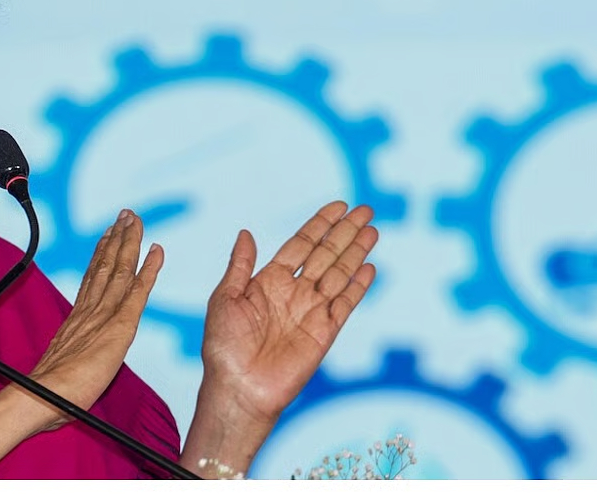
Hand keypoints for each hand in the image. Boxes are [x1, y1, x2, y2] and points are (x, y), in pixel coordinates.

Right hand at [27, 210, 162, 429]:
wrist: (44, 394)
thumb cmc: (50, 390)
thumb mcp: (60, 365)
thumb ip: (68, 354)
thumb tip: (68, 361)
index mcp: (77, 316)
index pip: (93, 277)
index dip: (101, 253)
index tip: (108, 233)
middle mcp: (90, 309)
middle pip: (106, 264)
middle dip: (117, 237)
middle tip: (126, 214)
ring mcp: (104, 314)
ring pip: (120, 268)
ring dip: (130, 242)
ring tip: (135, 220)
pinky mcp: (119, 325)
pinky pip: (138, 290)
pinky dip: (149, 268)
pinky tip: (157, 250)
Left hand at [200, 201, 377, 426]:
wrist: (238, 388)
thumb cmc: (224, 347)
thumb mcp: (225, 298)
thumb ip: (240, 265)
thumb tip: (246, 232)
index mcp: (269, 282)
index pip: (301, 245)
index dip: (320, 225)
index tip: (339, 206)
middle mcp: (293, 293)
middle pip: (326, 255)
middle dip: (345, 232)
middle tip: (366, 210)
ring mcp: (311, 312)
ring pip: (339, 274)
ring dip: (356, 252)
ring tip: (373, 230)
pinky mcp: (324, 333)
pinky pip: (345, 304)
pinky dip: (358, 286)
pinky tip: (370, 267)